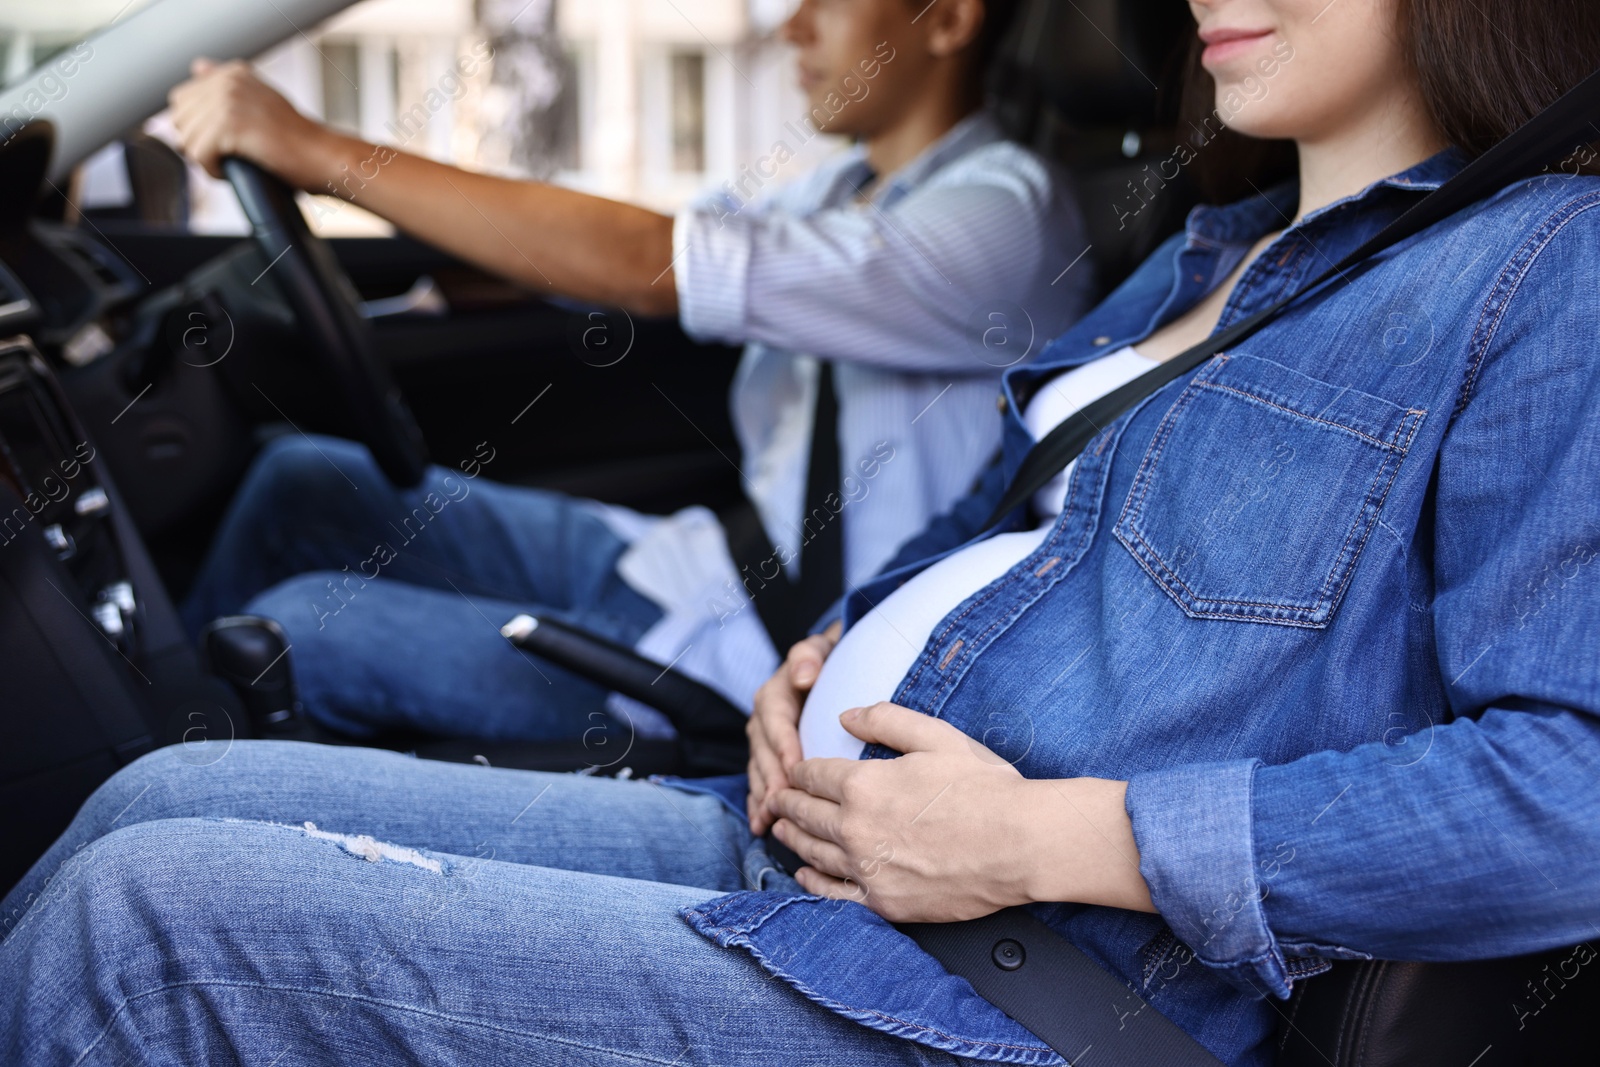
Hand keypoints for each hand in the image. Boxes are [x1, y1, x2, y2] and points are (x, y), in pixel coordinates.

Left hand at [168, 58, 332, 183]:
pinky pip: (199, 155)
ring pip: (187, 140)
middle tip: (230, 155)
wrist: (324, 157)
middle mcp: (228, 81)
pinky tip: (234, 171)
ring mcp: (228, 101)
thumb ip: (228, 85)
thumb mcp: (260, 102)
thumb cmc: (298, 140)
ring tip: (236, 163)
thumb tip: (198, 67)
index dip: (197, 127)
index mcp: (232, 73)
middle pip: (180, 120)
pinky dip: (213, 171)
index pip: (182, 99)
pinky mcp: (229, 125)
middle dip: (198, 143)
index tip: (225, 141)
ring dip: (207, 160)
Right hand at [747, 620, 840, 834]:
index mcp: (774, 695)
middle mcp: (763, 720)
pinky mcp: (768, 759)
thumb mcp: (820, 649)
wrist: (830, 668)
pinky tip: (761, 825)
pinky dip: (758, 804)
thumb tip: (804, 675)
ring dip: (761, 796)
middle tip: (781, 805)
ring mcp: (764, 742)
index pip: (776, 722)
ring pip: (759, 771)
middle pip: (763, 753)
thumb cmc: (830, 660)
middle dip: (771, 779)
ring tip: (768, 821)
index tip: (794, 769)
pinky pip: (759, 782)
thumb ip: (809, 655)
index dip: (783, 746)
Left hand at [769, 701, 1153, 922]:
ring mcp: (867, 869)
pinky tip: (804, 873)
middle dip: (786, 802)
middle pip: (804, 813)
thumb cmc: (985, 788)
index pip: (813, 774)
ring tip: (780, 829)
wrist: (1020, 845)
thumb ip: (886, 720)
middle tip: (776, 798)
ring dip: (790, 836)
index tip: (795, 771)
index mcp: (864, 784)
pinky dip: (811, 880)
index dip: (800, 770)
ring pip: (812, 851)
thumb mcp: (937, 737)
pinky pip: (832, 893)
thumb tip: (845, 714)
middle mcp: (855, 828)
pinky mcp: (883, 902)